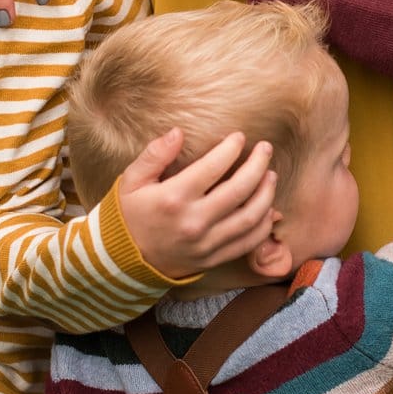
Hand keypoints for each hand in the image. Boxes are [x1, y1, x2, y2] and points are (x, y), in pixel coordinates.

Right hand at [115, 129, 279, 278]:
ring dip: (266, 194)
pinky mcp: (213, 258)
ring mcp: (206, 243)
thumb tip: (178, 133)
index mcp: (173, 198)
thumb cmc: (129, 214)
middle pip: (239, 190)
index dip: (231, 148)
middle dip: (258, 165)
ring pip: (250, 217)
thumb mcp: (132, 181)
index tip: (240, 137)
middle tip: (265, 149)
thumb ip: (154, 154)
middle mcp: (194, 222)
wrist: (122, 261)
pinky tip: (268, 208)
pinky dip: (264, 225)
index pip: (213, 167)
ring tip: (270, 175)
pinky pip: (248, 243)